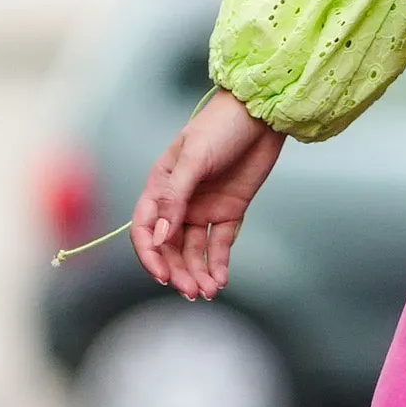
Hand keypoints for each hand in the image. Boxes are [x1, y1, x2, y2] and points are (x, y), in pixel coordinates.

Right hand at [135, 93, 284, 298]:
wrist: (260, 115)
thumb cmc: (220, 127)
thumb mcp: (193, 159)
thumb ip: (175, 198)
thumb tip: (158, 236)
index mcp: (161, 186)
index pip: (145, 228)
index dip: (150, 254)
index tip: (163, 275)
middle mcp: (179, 202)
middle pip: (169, 246)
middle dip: (177, 270)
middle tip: (191, 290)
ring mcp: (204, 208)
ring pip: (194, 250)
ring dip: (198, 271)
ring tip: (208, 291)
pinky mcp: (230, 211)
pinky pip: (220, 244)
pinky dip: (219, 263)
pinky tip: (220, 280)